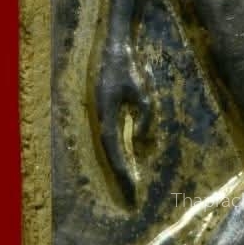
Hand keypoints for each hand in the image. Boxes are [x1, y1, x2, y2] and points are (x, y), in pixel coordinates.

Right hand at [95, 40, 151, 203]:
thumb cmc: (130, 67)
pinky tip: (127, 163)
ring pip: (109, 147)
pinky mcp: (106, 110)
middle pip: (110, 152)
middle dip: (120, 175)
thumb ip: (143, 116)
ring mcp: (101, 114)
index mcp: (105, 114)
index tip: (131, 188)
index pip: (114, 149)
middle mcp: (100, 117)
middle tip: (131, 198)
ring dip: (118, 166)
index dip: (122, 170)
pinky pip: (112, 137)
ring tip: (129, 186)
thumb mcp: (142, 91)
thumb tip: (141, 141)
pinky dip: (119, 152)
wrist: (115, 46)